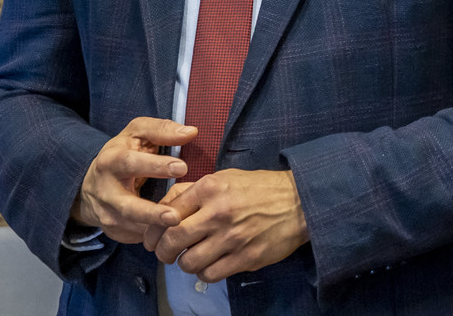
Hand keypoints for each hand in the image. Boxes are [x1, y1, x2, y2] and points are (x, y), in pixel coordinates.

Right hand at [71, 117, 195, 242]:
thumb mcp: (137, 133)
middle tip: (175, 217)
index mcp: (111, 161)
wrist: (91, 182)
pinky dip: (154, 237)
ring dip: (155, 230)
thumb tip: (191, 132)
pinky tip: (172, 235)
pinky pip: (135, 236)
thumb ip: (162, 130)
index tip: (182, 167)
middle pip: (127, 206)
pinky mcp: (113, 230)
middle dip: (151, 213)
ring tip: (179, 230)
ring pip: (131, 226)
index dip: (155, 166)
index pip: (131, 164)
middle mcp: (105, 191)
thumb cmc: (124, 152)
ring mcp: (107, 214)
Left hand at [145, 169, 308, 282]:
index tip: (152, 239)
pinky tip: (211, 264)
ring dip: (186, 263)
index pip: (166, 214)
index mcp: (211, 188)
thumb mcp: (226, 177)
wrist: (301, 201)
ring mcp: (233, 237)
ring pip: (189, 263)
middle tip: (166, 253)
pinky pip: (210, 275)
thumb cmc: (260, 188)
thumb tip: (163, 208)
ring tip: (194, 257)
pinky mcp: (245, 257)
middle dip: (163, 252)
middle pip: (172, 241)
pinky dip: (205, 273)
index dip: (153, 231)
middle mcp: (218, 212)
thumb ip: (193, 191)